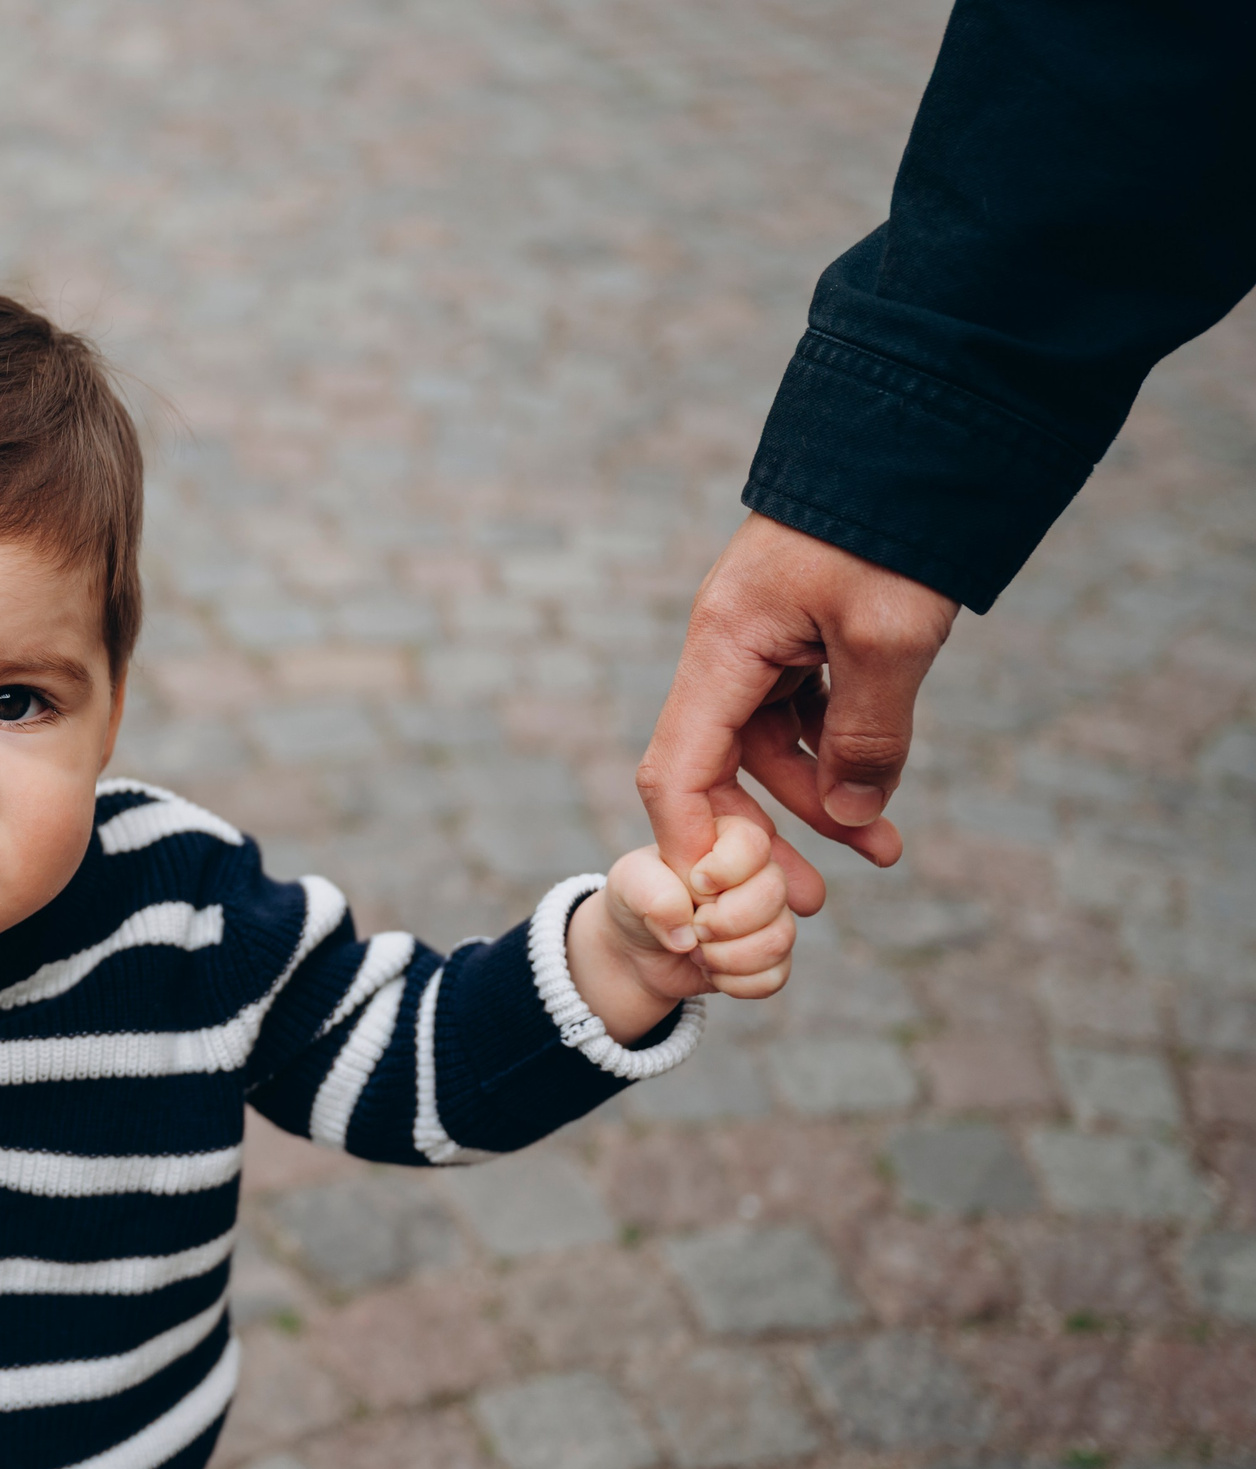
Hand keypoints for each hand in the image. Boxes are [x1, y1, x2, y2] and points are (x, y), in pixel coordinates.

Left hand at [569, 816, 796, 1040]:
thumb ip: (653, 894)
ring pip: (779, 939)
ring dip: (727, 957)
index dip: (725, 870)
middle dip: (723, 921)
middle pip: (773, 893)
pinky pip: (775, 976)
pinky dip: (735, 983)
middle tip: (692, 926)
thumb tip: (686, 933)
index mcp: (726, 838)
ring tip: (695, 951)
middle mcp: (758, 872)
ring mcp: (770, 915)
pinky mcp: (771, 956)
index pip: (754, 842)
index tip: (694, 884)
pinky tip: (711, 971)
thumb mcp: (628, 885)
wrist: (636, 949)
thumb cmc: (636, 901)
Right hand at [635, 513, 960, 907]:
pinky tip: (883, 787)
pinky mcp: (800, 634)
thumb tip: (856, 815)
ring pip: (770, 747)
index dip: (691, 842)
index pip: (678, 771)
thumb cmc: (893, 531)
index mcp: (723, 648)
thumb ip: (867, 735)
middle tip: (811, 902)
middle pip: (721, 769)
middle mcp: (728, 650)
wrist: (918, 436)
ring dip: (820, 800)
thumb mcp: (892, 639)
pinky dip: (840, 754)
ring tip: (884, 849)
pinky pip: (805, 714)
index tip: (721, 902)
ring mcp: (763, 641)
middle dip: (765, 838)